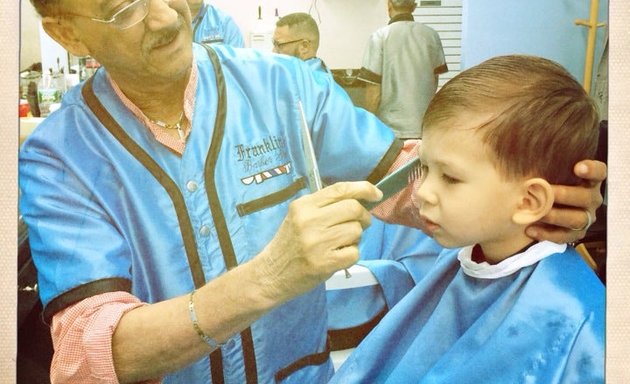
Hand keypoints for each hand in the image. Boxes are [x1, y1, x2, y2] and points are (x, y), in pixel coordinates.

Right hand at [255, 181, 381, 302]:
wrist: (271, 275)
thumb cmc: (289, 244)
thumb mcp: (299, 217)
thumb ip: (325, 206)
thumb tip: (361, 201)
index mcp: (304, 205)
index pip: (340, 189)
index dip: (364, 189)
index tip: (376, 194)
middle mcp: (310, 220)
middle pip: (353, 209)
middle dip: (363, 217)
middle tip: (359, 225)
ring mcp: (317, 242)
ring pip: (356, 231)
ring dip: (355, 238)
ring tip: (340, 244)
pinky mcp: (324, 263)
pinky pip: (354, 252)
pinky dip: (351, 255)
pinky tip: (337, 257)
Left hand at [526, 160, 606, 242]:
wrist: (534, 208)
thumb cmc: (540, 183)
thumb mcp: (544, 172)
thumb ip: (540, 163)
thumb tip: (519, 145)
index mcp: (588, 180)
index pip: (599, 172)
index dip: (591, 170)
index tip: (577, 167)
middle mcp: (590, 198)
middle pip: (586, 197)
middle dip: (565, 195)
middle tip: (546, 192)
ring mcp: (584, 217)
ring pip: (577, 219)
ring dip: (555, 216)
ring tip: (536, 213)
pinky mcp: (574, 234)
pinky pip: (564, 236)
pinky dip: (546, 234)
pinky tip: (530, 229)